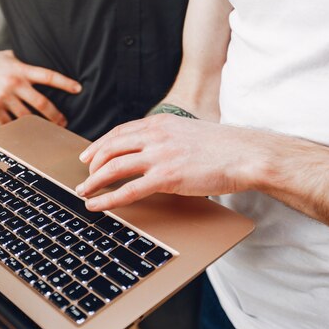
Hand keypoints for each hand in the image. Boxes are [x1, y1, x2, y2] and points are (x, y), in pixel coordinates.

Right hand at [0, 49, 81, 125]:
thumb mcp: (8, 57)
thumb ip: (23, 63)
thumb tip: (39, 64)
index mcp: (21, 69)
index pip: (48, 76)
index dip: (65, 83)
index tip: (78, 89)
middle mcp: (14, 83)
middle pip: (41, 102)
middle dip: (55, 115)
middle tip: (64, 122)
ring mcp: (3, 97)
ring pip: (27, 116)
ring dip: (38, 125)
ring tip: (46, 130)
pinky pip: (9, 123)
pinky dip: (17, 128)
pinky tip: (24, 133)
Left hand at [75, 114, 269, 210]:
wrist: (245, 154)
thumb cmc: (222, 147)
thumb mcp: (188, 132)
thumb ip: (167, 138)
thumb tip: (152, 150)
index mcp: (160, 124)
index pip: (119, 132)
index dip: (99, 145)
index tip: (88, 155)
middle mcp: (155, 136)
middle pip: (110, 148)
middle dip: (92, 164)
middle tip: (84, 176)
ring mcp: (159, 156)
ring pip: (113, 168)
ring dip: (93, 181)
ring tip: (84, 192)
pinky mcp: (165, 177)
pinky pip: (127, 190)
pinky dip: (107, 199)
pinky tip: (97, 205)